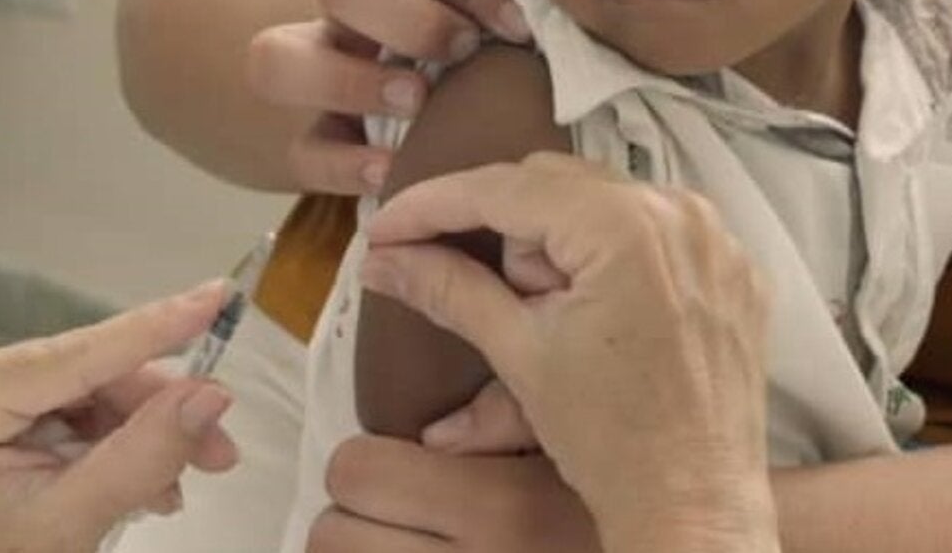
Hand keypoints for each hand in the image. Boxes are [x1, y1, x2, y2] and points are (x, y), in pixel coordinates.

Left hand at [0, 282, 238, 552]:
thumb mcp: (65, 520)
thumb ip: (141, 457)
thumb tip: (210, 398)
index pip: (79, 352)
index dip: (156, 326)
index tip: (216, 297)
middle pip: (96, 378)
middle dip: (162, 416)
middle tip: (219, 453)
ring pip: (96, 397)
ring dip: (146, 438)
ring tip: (173, 489)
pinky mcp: (2, 416)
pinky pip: (78, 416)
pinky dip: (118, 448)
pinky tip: (143, 483)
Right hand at [244, 0, 528, 195]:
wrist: (503, 56)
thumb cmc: (517, 4)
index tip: (519, 22)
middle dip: (406, 18)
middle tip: (465, 48)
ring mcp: (330, 65)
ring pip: (277, 58)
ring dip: (347, 81)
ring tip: (416, 101)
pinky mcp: (329, 136)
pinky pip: (303, 151)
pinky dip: (342, 164)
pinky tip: (394, 168)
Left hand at [312, 437, 599, 552]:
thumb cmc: (622, 508)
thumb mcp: (588, 446)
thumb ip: (516, 412)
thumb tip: (432, 434)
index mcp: (502, 507)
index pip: (357, 470)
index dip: (370, 464)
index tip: (403, 468)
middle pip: (329, 537)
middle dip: (354, 521)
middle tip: (400, 518)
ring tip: (411, 550)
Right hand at [356, 152, 776, 552]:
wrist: (693, 503)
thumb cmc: (613, 441)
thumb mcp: (520, 353)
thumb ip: (449, 289)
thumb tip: (387, 259)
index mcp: (627, 227)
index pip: (507, 189)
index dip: (435, 205)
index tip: (388, 228)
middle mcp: (682, 213)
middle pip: (556, 186)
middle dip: (508, 237)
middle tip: (495, 301)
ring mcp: (715, 238)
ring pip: (604, 204)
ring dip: (561, 249)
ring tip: (559, 321)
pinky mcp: (733, 267)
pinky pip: (655, 232)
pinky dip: (614, 259)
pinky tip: (601, 318)